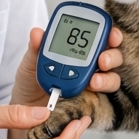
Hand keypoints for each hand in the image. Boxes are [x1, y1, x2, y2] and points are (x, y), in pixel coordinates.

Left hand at [7, 25, 122, 138]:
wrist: (25, 106)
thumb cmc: (30, 81)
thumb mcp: (30, 61)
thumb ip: (36, 47)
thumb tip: (37, 33)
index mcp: (78, 49)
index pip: (101, 38)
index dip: (111, 35)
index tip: (111, 36)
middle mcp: (89, 65)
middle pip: (113, 57)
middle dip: (112, 56)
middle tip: (102, 61)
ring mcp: (91, 84)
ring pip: (111, 78)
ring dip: (107, 78)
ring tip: (94, 81)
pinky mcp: (90, 101)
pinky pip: (102, 98)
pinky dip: (99, 94)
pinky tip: (90, 92)